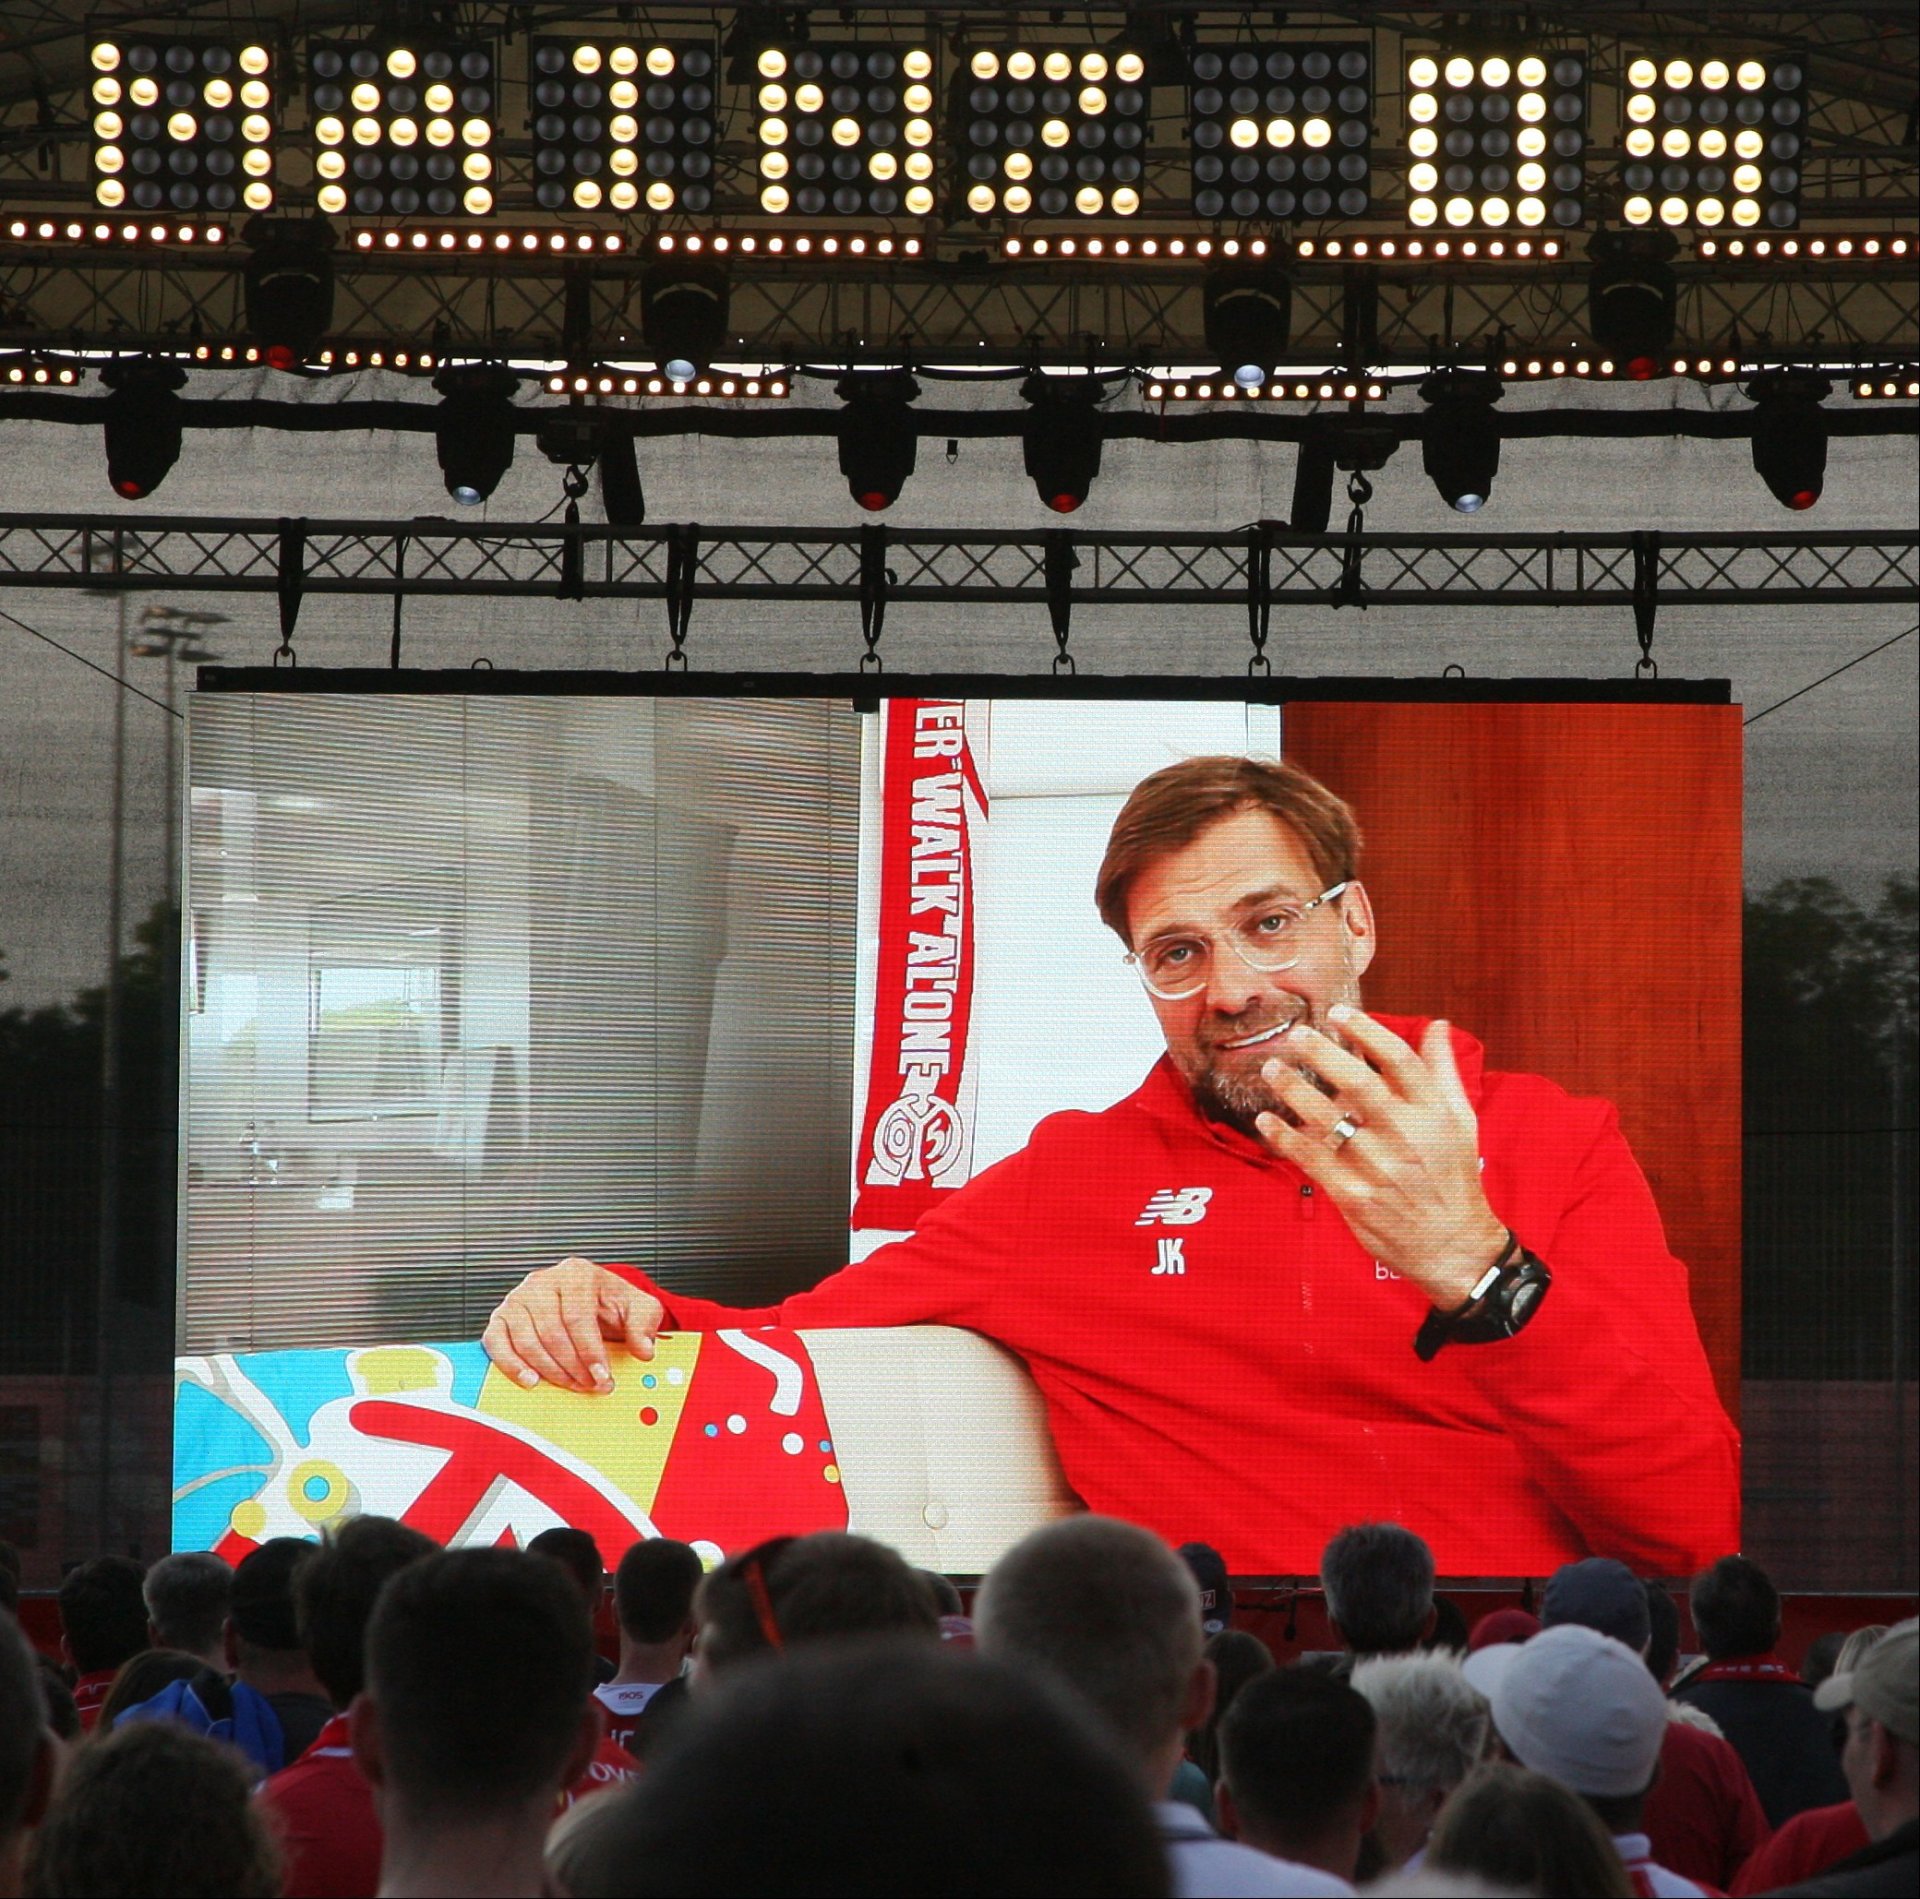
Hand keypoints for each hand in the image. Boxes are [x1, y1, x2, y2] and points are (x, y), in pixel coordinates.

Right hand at [481, 1257, 664, 1393]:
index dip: (590, 1352)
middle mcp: (543, 1281)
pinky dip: (511, 1365)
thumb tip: (643, 1351)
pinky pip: (496, 1342)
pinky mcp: (501, 1316)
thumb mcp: (638, 1308)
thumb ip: (644, 1325)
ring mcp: (518, 1298)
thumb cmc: (610, 1303)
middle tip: (590, 1385)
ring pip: (527, 1341)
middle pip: (552, 1332)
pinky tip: (531, 1380)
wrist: (589, 1298)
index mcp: (577, 1274)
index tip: (602, 1376)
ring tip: (571, 1385)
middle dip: (573, 1366)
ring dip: (550, 1371)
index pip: (578, 1317)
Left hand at [1253, 1007, 1506, 1310]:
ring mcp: (1379, 1167)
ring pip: (1327, 1120)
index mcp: (1433, 1113)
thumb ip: (1443, 1070)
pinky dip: (1285, 1138)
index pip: (1399, 1060)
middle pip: (1359, 1084)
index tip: (1338, 1012)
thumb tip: (1435, 1024)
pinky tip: (1266, 1120)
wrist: (1453, 1246)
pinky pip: (1312, 1159)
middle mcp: (1407, 1136)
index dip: (1366, 1031)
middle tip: (1296, 1034)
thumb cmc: (1453, 1176)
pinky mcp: (1354, 1196)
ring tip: (1271, 1069)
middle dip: (1323, 1054)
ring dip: (1294, 1090)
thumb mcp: (1461, 1120)